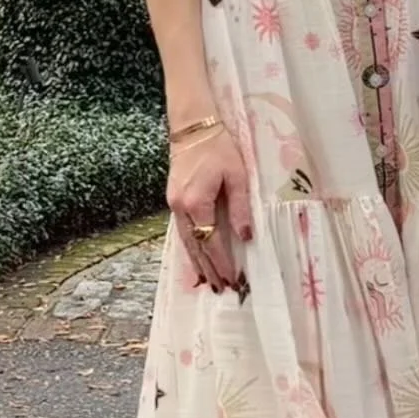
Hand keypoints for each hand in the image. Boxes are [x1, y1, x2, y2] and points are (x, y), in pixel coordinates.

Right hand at [167, 127, 252, 292]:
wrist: (193, 128)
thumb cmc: (219, 148)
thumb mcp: (237, 176)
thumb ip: (240, 208)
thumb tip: (245, 237)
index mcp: (197, 203)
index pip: (211, 242)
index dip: (222, 262)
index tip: (233, 278)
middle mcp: (181, 208)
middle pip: (196, 247)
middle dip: (209, 269)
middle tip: (221, 289)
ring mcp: (174, 205)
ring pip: (186, 242)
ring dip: (197, 263)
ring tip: (208, 282)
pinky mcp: (173, 201)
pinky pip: (182, 231)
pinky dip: (190, 248)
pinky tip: (196, 259)